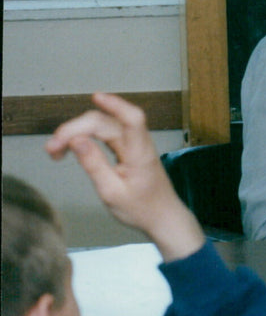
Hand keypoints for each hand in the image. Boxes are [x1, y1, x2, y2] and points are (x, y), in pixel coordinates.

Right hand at [46, 92, 204, 261]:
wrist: (163, 218)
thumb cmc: (141, 209)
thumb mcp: (112, 193)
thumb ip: (95, 165)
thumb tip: (76, 140)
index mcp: (139, 154)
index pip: (132, 119)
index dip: (115, 104)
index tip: (96, 97)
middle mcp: (137, 144)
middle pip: (105, 122)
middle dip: (75, 129)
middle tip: (51, 150)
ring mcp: (134, 145)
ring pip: (102, 127)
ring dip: (77, 132)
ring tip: (56, 151)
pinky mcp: (128, 149)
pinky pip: (105, 134)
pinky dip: (87, 137)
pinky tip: (72, 145)